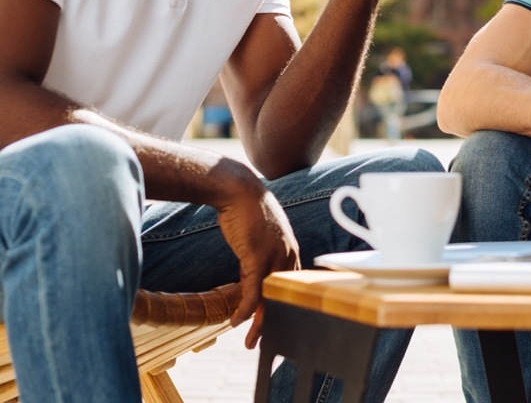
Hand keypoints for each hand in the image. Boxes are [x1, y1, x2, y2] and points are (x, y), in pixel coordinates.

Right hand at [213, 182, 299, 346]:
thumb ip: (259, 257)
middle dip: (277, 320)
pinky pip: (253, 291)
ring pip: (270, 298)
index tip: (278, 320)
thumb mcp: (259, 237)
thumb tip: (249, 276)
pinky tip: (237, 321)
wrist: (238, 189)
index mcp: (290, 249)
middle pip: (285, 295)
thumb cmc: (246, 210)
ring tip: (251, 340)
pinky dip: (245, 308)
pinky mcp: (257, 256)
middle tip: (267, 339)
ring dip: (260, 322)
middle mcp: (287, 254)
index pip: (292, 284)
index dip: (285, 304)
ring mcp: (274, 256)